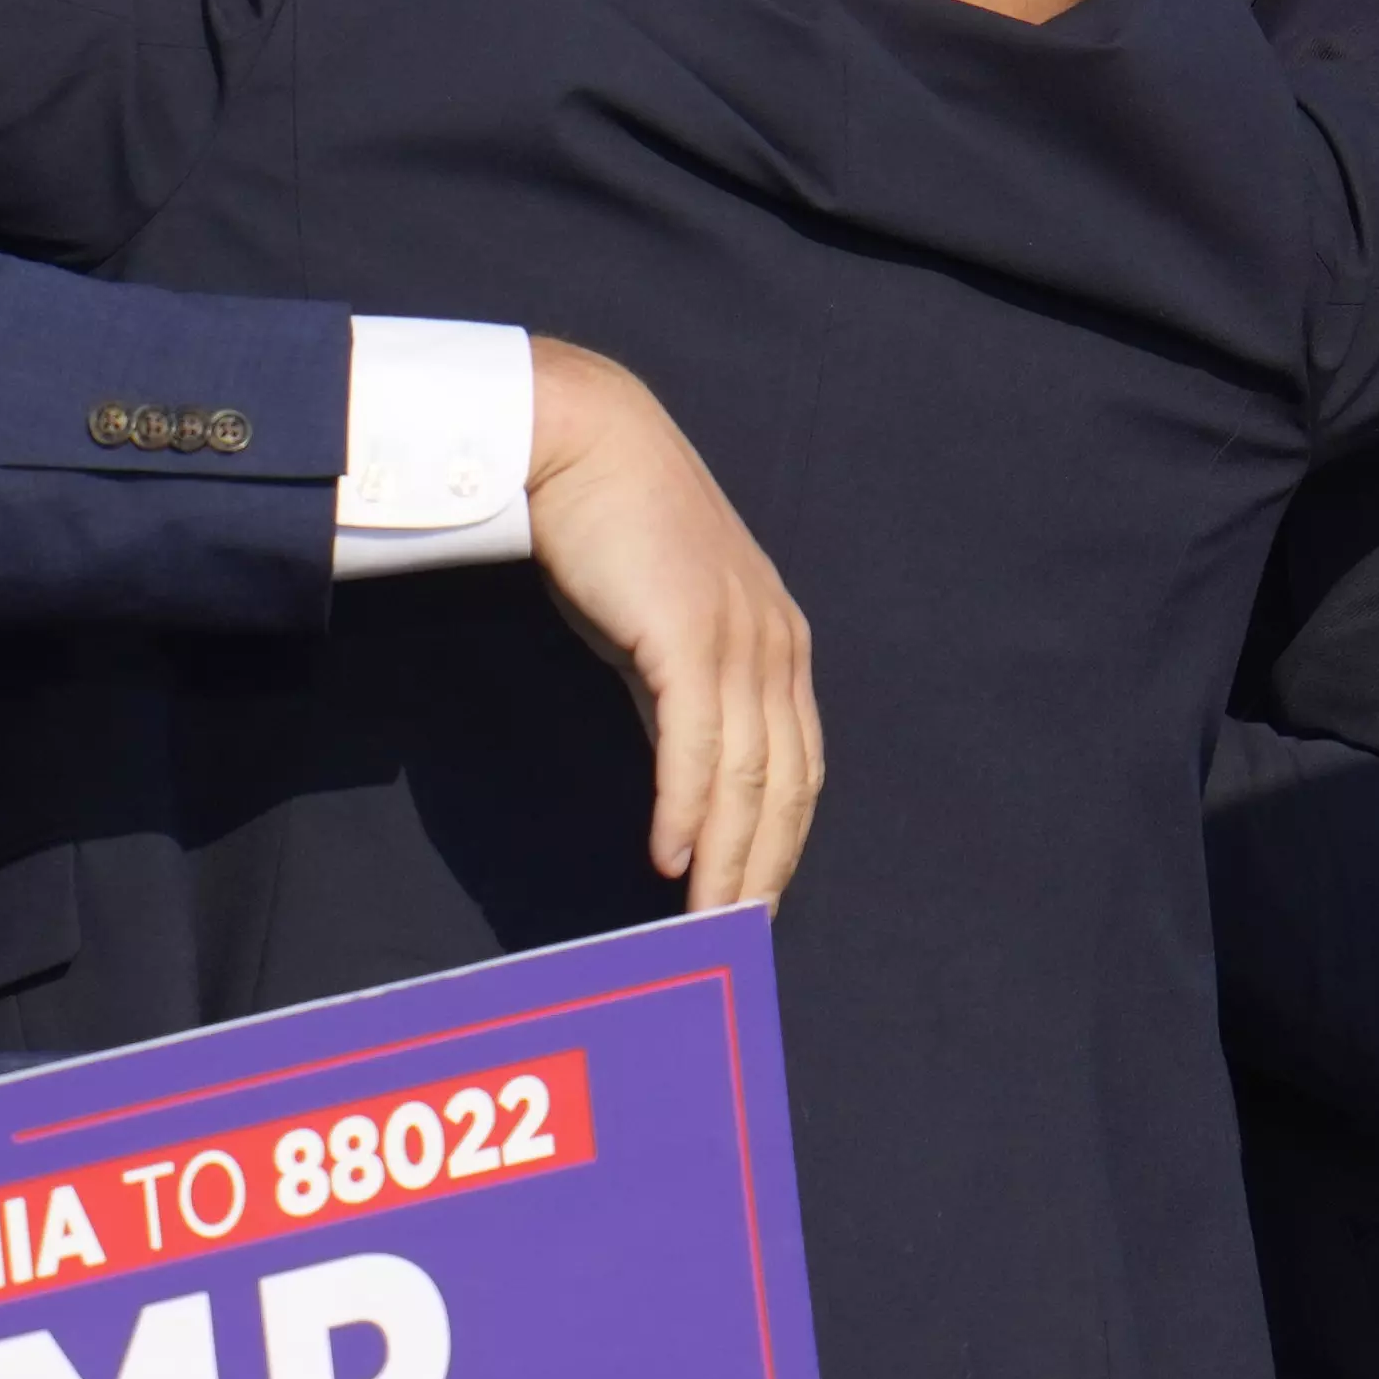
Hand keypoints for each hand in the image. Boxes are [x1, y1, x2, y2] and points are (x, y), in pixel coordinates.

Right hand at [519, 338, 820, 911]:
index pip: (798, 767)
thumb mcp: (661, 621)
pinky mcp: (687, 637)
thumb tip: (684, 774)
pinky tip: (668, 858)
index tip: (756, 899)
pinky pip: (695, 746)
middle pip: (787, 786)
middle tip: (737, 939)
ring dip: (726, 858)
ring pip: (747, 778)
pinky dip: (685, 809)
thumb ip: (681, 692)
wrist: (580, 440)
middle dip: (764, 867)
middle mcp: (774, 645)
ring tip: (704, 922)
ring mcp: (737, 639)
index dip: (781, 842)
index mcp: (777, 642)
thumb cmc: (612, 527)